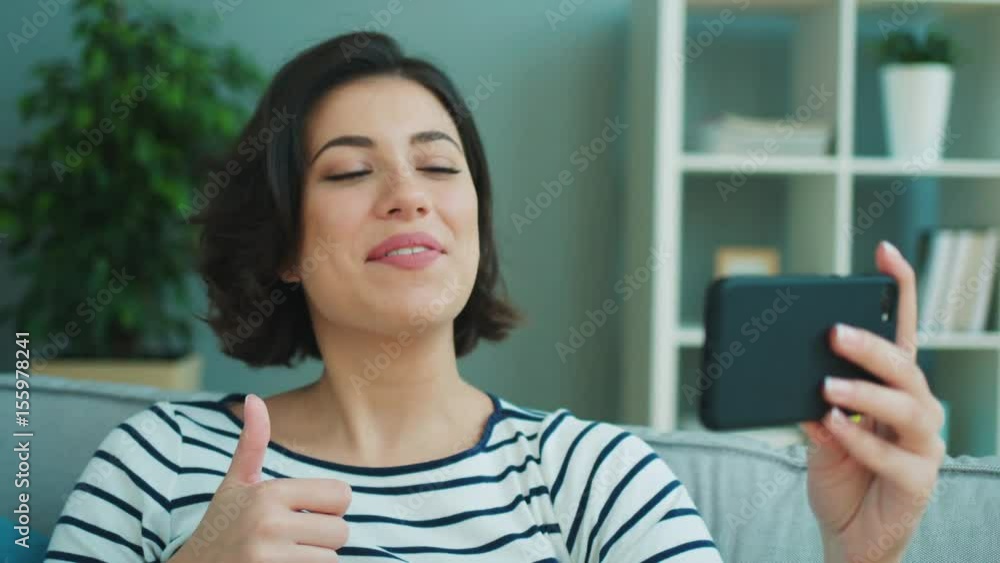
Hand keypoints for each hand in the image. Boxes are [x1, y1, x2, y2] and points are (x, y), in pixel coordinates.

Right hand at [169, 394, 351, 561]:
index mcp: (269, 494)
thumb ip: (252, 443)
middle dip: (323, 538)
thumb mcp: (235, 484)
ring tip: (286, 556)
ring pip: (331, 558)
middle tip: (294, 540)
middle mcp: (269, 525)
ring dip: (315, 559)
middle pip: (340, 531)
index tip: (306, 513)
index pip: (341, 494)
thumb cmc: (222, 526)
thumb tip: (253, 397)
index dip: (330, 506)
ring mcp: (270, 558)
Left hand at [802, 241, 946, 562]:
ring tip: (826, 385)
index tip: (884, 251)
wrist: (849, 537)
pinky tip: (832, 426)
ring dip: (864, 391)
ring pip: (905, 406)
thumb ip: (814, 407)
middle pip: (904, 365)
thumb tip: (798, 377)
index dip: (899, 291)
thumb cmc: (842, 477)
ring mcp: (923, 445)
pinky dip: (859, 439)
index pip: (901, 332)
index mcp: (893, 390)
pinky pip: (891, 455)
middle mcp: (916, 410)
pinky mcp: (917, 480)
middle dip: (871, 344)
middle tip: (833, 331)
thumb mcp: (819, 435)